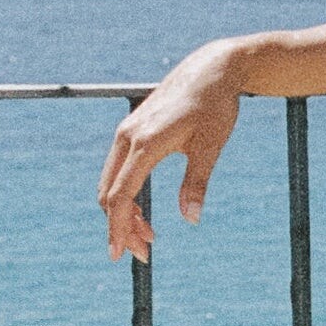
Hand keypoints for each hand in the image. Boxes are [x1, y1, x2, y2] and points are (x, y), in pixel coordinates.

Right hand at [97, 43, 243, 260]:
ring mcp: (127, 132)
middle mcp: (128, 137)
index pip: (121, 195)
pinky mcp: (132, 131)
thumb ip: (197, 182)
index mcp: (146, 143)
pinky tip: (143, 211)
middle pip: (109, 193)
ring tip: (149, 236)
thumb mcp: (211, 146)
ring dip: (123, 213)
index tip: (120, 255)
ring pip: (111, 183)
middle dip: (121, 227)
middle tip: (144, 254)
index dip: (118, 227)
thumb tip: (191, 219)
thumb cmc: (216, 107)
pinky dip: (125, 194)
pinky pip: (118, 170)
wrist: (211, 69)